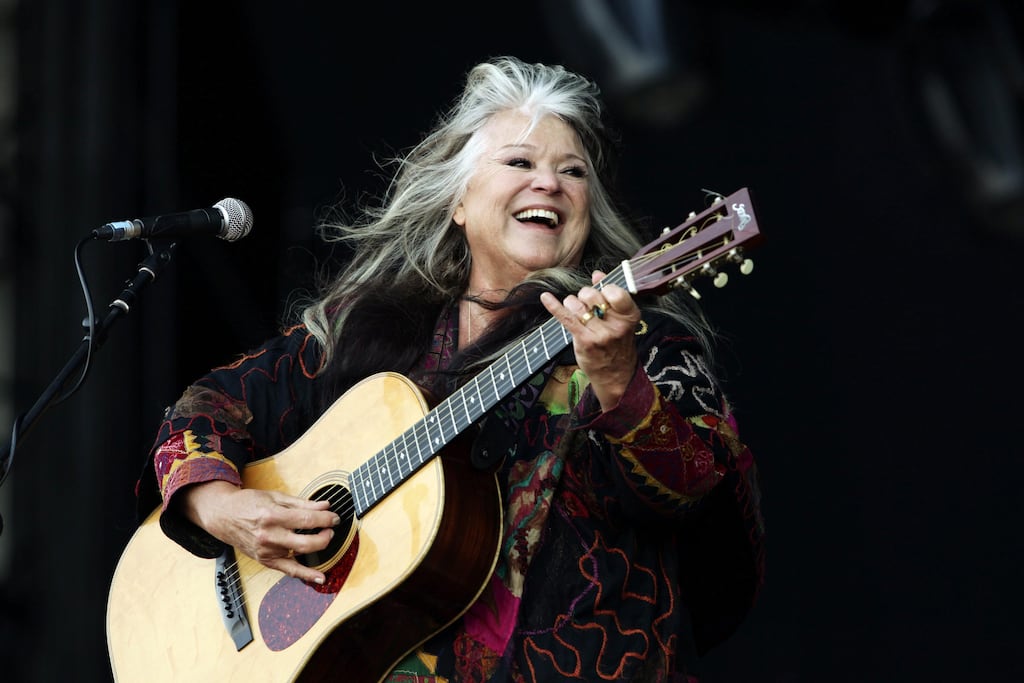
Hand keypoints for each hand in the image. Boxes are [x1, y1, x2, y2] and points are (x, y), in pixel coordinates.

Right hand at [179, 480, 340, 584]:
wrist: (223, 515)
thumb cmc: (248, 503)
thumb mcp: (275, 497)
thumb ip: (302, 504)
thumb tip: (325, 505)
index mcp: (272, 516)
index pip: (307, 520)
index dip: (326, 519)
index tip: (334, 517)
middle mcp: (269, 536)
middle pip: (306, 542)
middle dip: (325, 536)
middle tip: (330, 529)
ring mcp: (267, 551)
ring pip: (300, 555)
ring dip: (318, 547)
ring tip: (325, 539)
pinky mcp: (265, 560)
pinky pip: (289, 570)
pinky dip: (306, 575)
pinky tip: (320, 577)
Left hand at [540, 271, 641, 410]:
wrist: (615, 373)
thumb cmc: (617, 343)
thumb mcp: (621, 319)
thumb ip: (611, 294)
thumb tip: (597, 274)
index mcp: (629, 315)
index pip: (615, 291)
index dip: (605, 289)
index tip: (602, 294)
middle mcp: (616, 325)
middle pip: (591, 296)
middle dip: (584, 295)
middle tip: (586, 305)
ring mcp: (600, 334)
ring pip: (577, 305)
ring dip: (572, 303)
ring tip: (576, 311)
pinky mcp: (584, 341)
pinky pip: (566, 318)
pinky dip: (554, 306)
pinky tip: (545, 297)